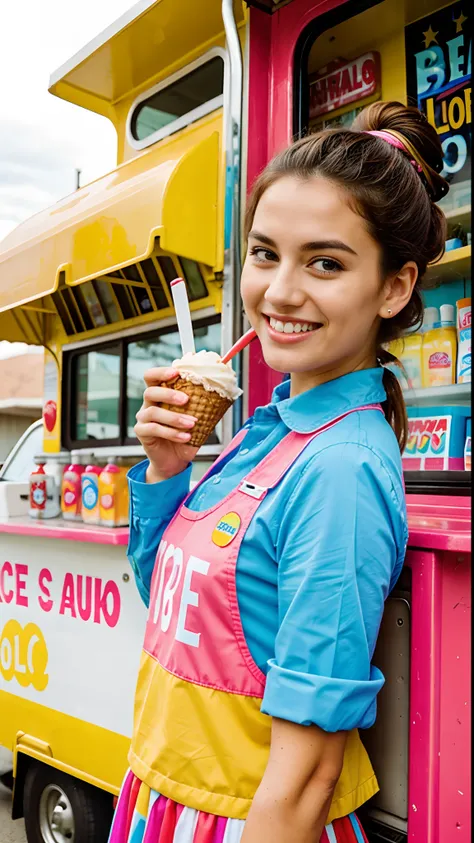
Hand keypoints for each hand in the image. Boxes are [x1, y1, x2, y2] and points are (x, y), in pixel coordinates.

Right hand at [134, 367, 199, 482]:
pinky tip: (185, 437)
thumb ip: (202, 406)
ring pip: (153, 411)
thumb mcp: (197, 419)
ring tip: (192, 424)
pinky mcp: (142, 433)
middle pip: (150, 391)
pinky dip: (172, 433)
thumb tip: (222, 394)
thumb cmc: (186, 436)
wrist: (176, 460)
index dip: (161, 372)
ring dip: (174, 417)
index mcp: (160, 395)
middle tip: (186, 400)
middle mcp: (149, 404)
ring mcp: (143, 418)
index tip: (176, 373)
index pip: (152, 377)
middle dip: (168, 393)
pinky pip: (154, 429)